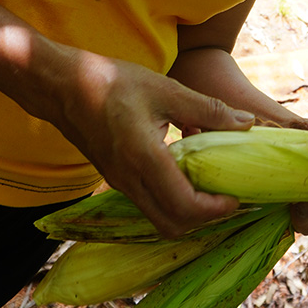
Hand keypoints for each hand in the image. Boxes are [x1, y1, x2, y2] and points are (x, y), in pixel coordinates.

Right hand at [48, 47, 254, 239]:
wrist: (61, 87)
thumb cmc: (111, 82)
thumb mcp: (165, 89)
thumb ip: (207, 109)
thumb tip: (247, 122)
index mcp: (143, 158)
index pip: (183, 205)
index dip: (215, 210)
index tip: (236, 197)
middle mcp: (129, 179)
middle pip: (172, 224)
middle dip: (204, 218)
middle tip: (227, 197)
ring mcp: (118, 182)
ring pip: (159, 217)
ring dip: (188, 209)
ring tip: (210, 182)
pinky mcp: (115, 178)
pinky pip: (148, 202)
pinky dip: (171, 196)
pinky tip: (185, 166)